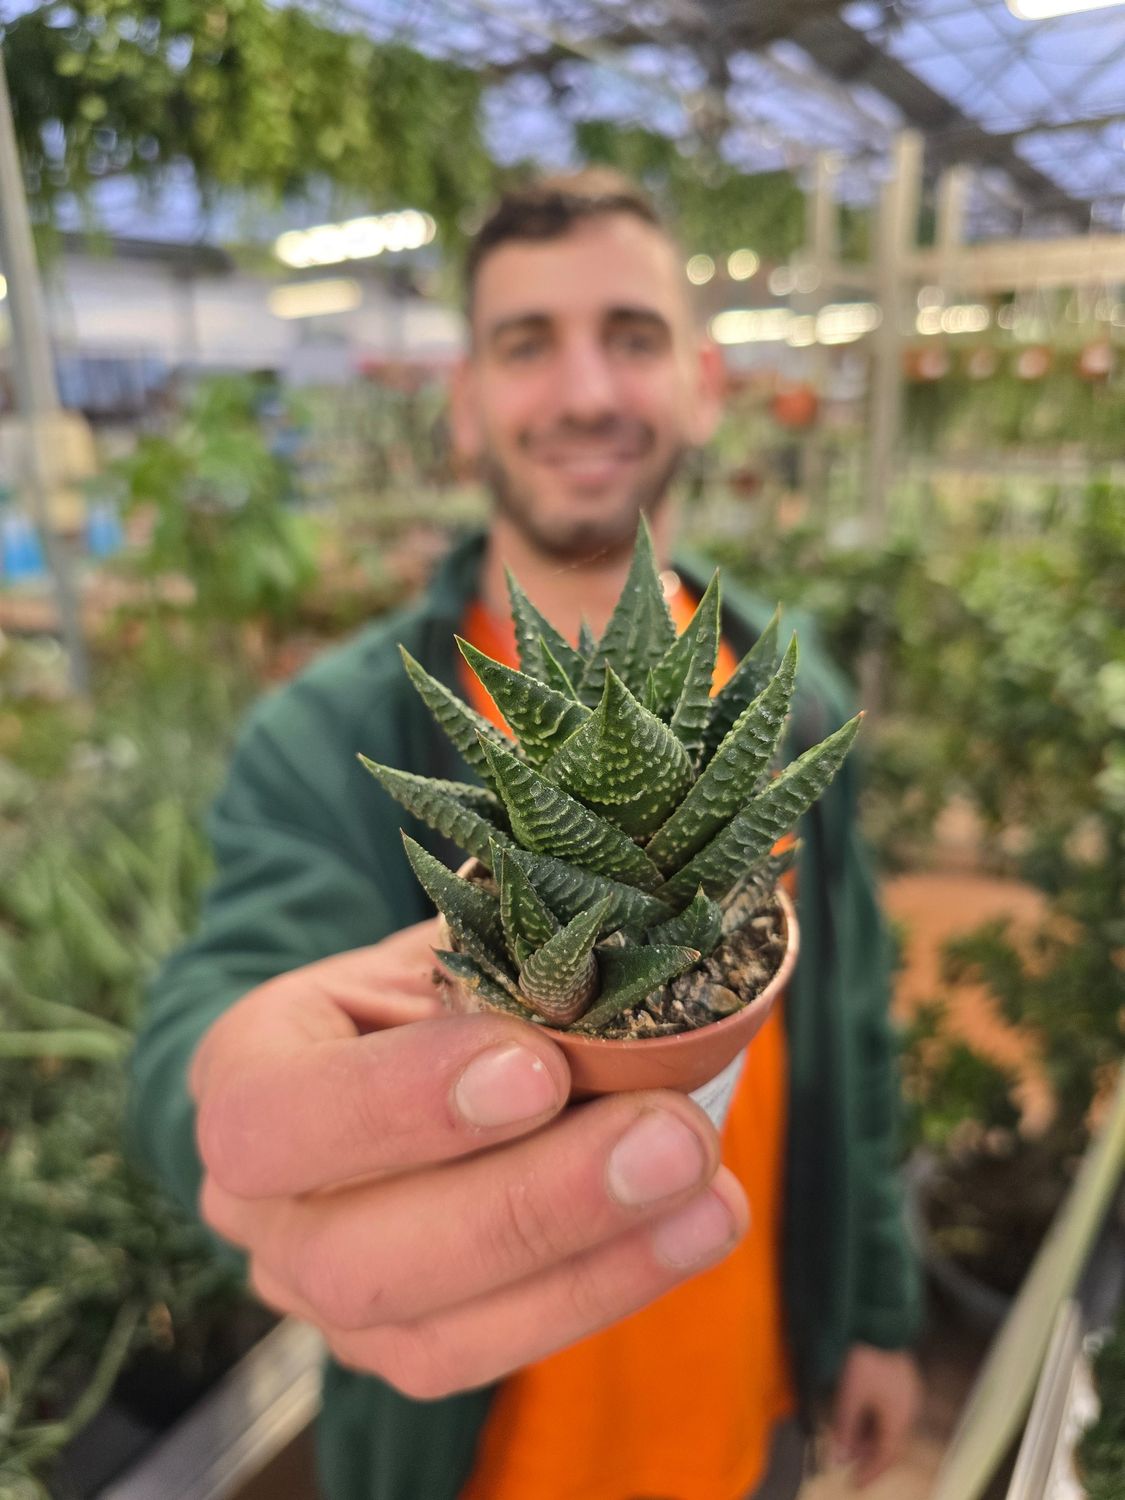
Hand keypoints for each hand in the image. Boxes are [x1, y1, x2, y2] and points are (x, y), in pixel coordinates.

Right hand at [190, 919, 747, 1399]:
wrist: (401, 1055)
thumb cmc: (424, 985)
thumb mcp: (444, 943)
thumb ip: (508, 960)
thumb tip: (634, 954)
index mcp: (244, 1070)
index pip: (279, 1114)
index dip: (400, 1105)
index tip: (539, 1068)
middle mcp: (255, 1204)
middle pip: (356, 1253)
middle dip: (527, 1204)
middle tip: (669, 1137)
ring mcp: (317, 1292)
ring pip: (428, 1329)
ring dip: (589, 1260)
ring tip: (707, 1190)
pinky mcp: (398, 1341)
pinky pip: (492, 1350)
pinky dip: (606, 1286)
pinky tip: (699, 1223)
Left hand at [829, 1344, 921, 1487]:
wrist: (881, 1325)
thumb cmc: (866, 1361)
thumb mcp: (850, 1397)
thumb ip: (845, 1429)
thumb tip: (839, 1459)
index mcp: (900, 1420)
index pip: (886, 1456)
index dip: (870, 1472)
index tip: (855, 1483)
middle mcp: (909, 1412)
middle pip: (891, 1444)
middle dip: (870, 1456)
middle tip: (850, 1463)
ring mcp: (909, 1396)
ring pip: (891, 1428)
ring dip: (872, 1438)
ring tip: (851, 1441)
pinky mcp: (904, 1383)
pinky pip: (892, 1413)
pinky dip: (876, 1422)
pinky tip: (861, 1418)